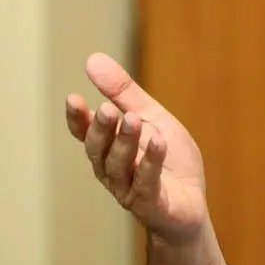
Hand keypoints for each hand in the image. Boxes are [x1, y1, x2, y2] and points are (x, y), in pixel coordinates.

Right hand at [65, 53, 208, 244]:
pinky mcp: (150, 202)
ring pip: (119, 165)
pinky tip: (158, 141)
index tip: (73, 98)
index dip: (77, 119)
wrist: (191, 205)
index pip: (85, 133)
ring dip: (125, 141)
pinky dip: (152, 161)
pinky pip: (147, 181)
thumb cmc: (170, 161)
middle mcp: (112, 169)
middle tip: (106, 109)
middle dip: (101, 129)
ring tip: (131, 119)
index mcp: (109, 148)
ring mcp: (129, 188)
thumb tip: (92, 59)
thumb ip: (125, 94)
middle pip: (98, 150)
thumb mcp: (152, 119)